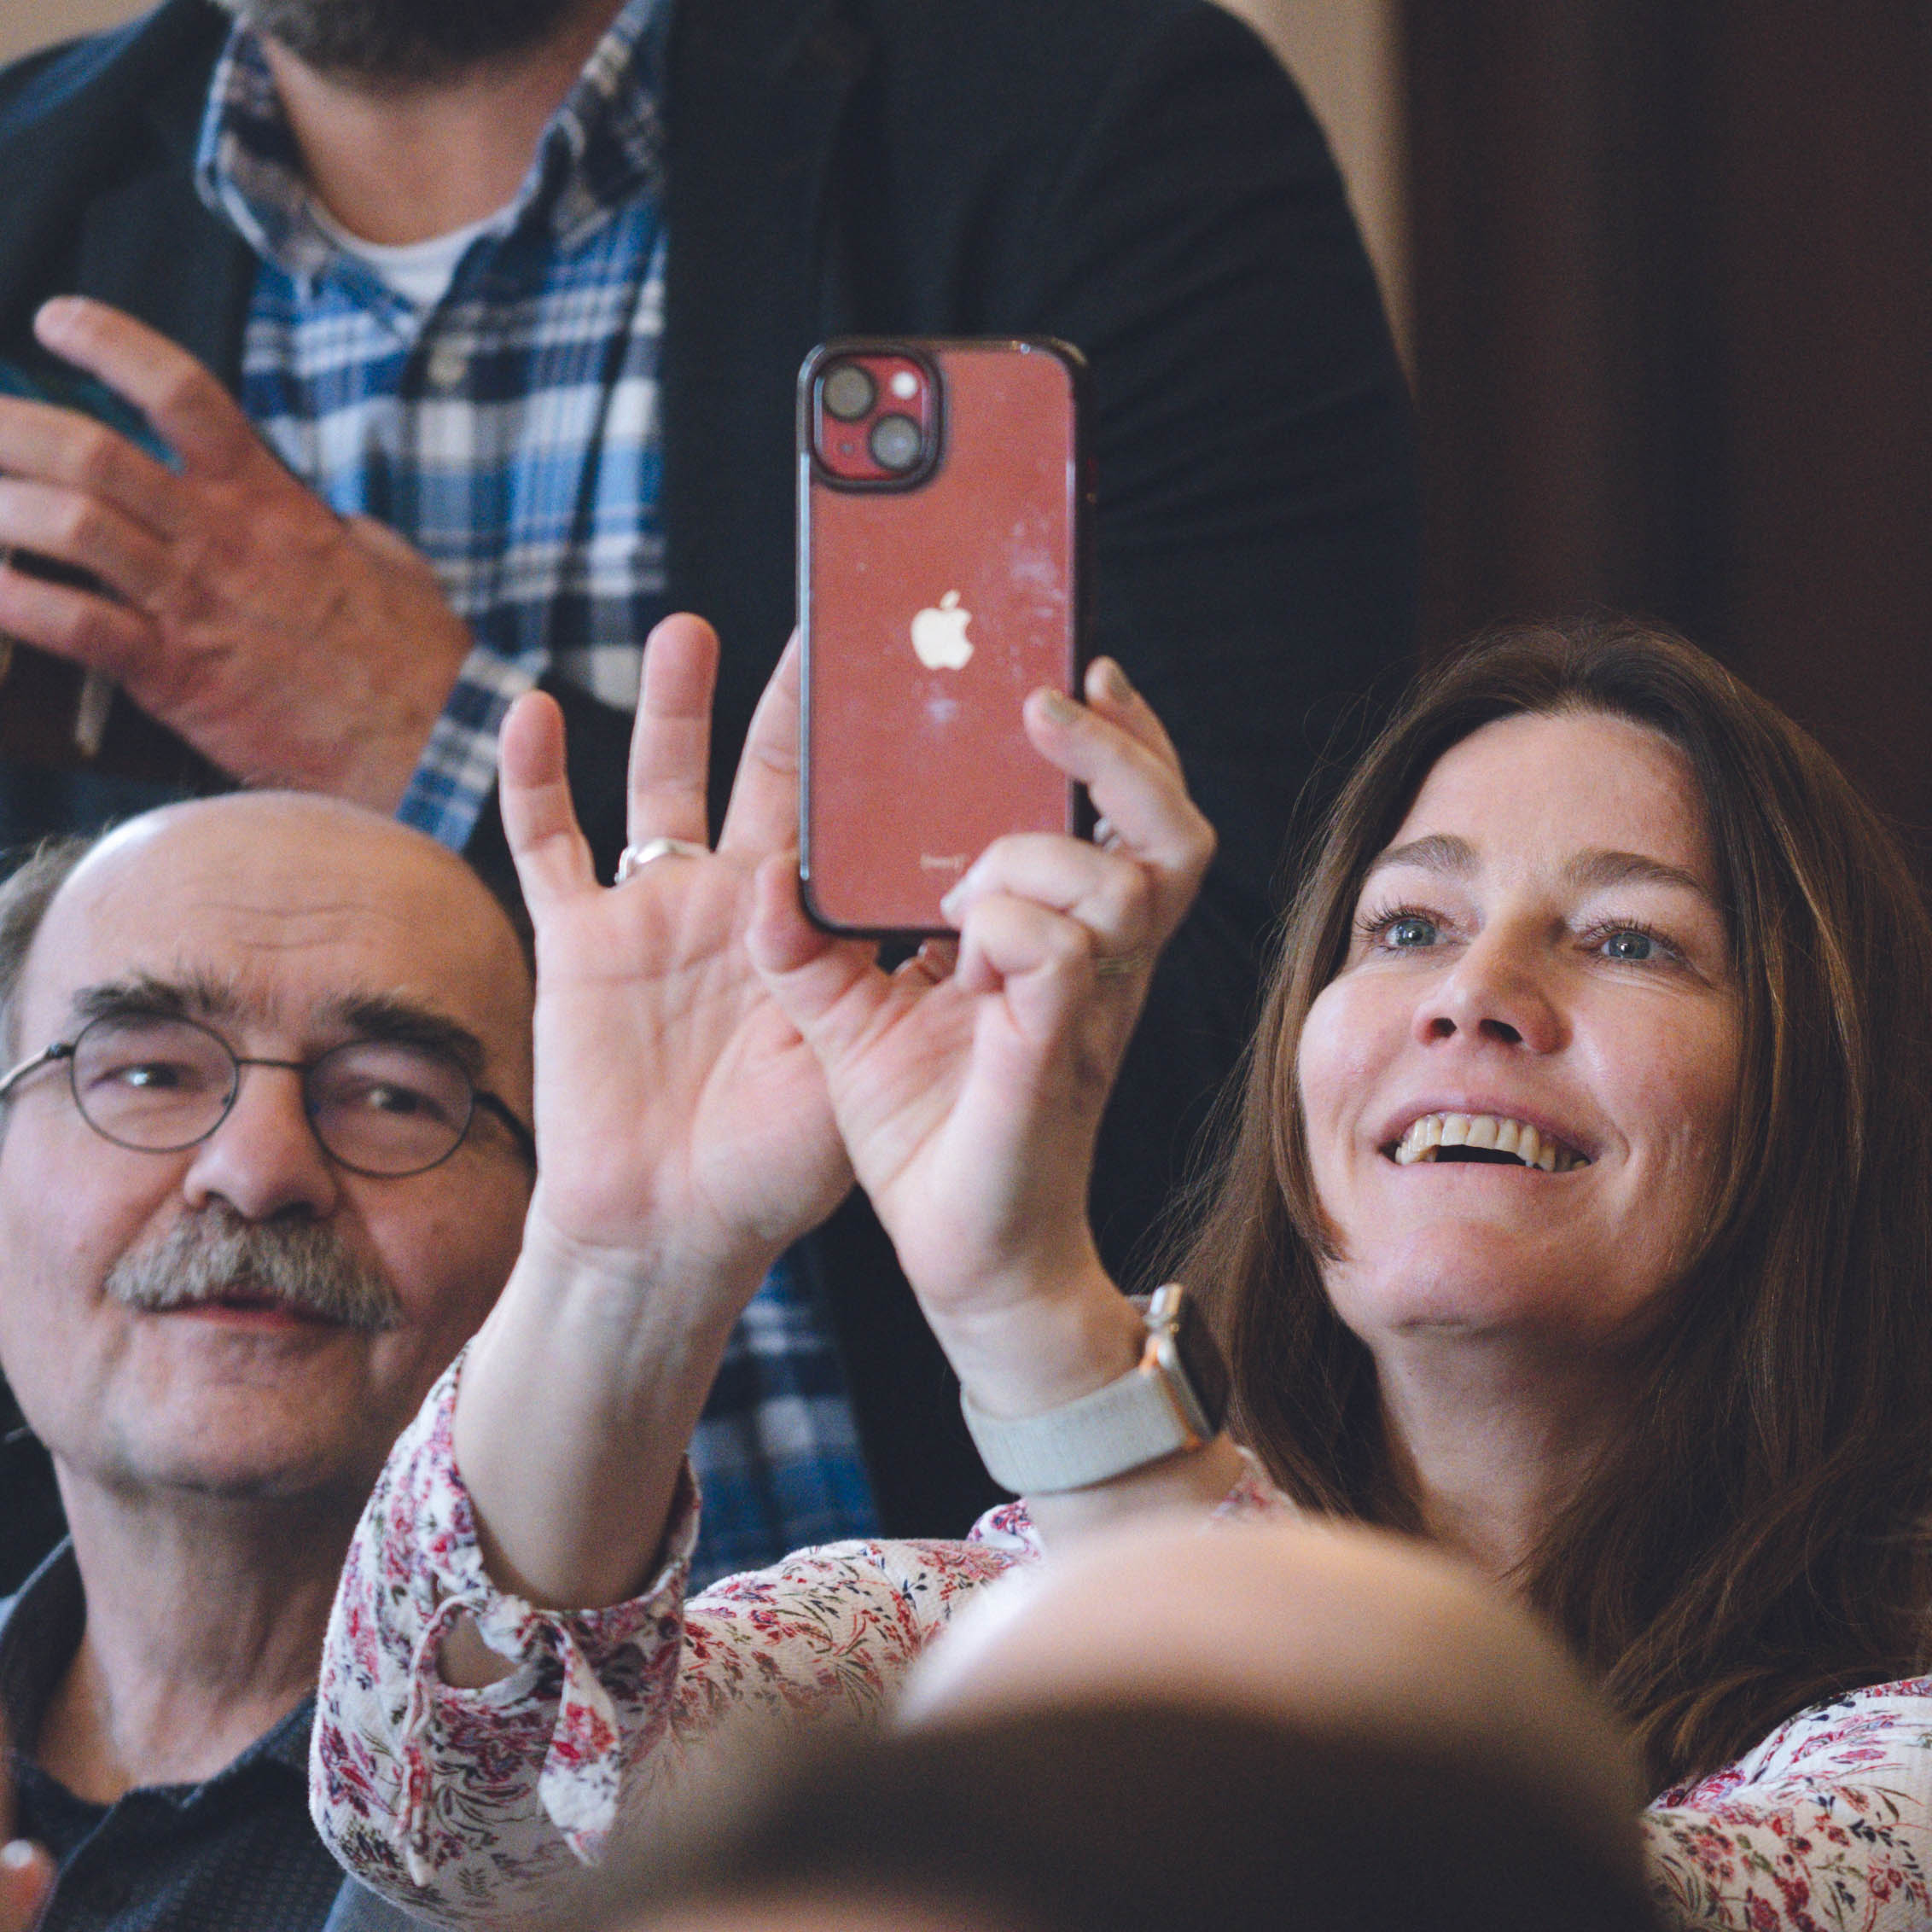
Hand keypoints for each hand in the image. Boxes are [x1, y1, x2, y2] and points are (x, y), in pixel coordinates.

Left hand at [0, 299, 471, 807]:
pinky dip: (9, 602)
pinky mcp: (174, 674)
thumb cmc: (410, 658)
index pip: (177, 389)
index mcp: (268, 496)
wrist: (425, 747)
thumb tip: (314, 515)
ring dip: (1, 510)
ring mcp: (193, 604)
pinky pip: (71, 624)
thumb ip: (328, 526)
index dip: (105, 341)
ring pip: (68, 525)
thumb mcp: (383, 559)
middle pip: (89, 451)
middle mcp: (219, 537)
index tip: (53, 322)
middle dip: (2, 427)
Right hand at [491, 613, 855, 1311]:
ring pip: (660, 783)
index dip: (879, 764)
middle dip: (793, 705)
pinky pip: (546, 844)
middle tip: (827, 621)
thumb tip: (947, 899)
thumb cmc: (775, 1169)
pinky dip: (533, 778)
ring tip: (692, 628)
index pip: (854, 825)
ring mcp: (654, 912)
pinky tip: (533, 709)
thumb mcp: (854, 1065)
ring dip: (671, 707)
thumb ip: (882, 981)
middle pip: (769, 778)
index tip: (921, 691)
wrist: (670, 1231)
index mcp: (813, 932)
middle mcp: (736, 904)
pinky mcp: (577, 938)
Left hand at [714, 635, 1213, 1408]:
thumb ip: (810, 940)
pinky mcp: (1053, 1061)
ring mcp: (1088, 1012)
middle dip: (1114, 751)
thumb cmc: (933, 1137)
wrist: (967, 1262)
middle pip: (1167, 828)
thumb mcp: (849, 1015)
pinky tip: (959, 951)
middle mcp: (1100, 965)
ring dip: (1036, 855)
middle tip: (1044, 705)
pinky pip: (1059, 957)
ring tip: (965, 893)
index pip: (1127, 814)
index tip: (1078, 669)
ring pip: (1122, 881)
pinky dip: (1007, 931)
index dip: (1120, 738)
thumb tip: (763, 866)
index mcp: (1063, 938)